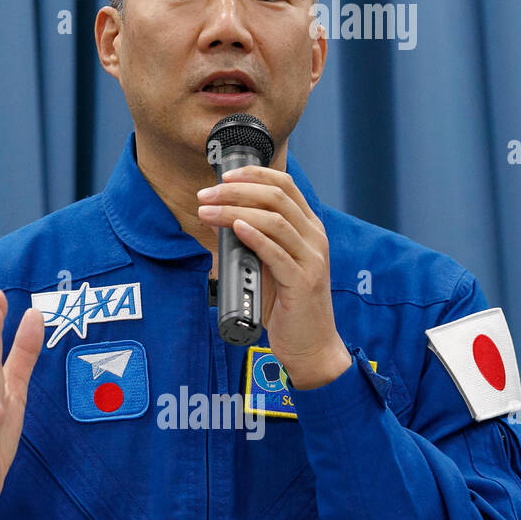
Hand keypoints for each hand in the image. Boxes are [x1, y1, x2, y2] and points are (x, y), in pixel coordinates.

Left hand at [196, 166, 350, 389]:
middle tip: (206, 195)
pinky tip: (235, 227)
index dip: (253, 174)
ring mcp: (312, 259)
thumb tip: (217, 215)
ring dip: (235, 211)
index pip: (285, 186)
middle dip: (236, 191)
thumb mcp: (266, 263)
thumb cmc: (286, 303)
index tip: (223, 176)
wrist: (311, 345)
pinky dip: (254, 236)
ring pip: (274, 220)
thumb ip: (249, 239)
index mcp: (308, 228)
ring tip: (207, 212)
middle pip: (276, 197)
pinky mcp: (303, 282)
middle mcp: (314, 237)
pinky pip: (277, 252)